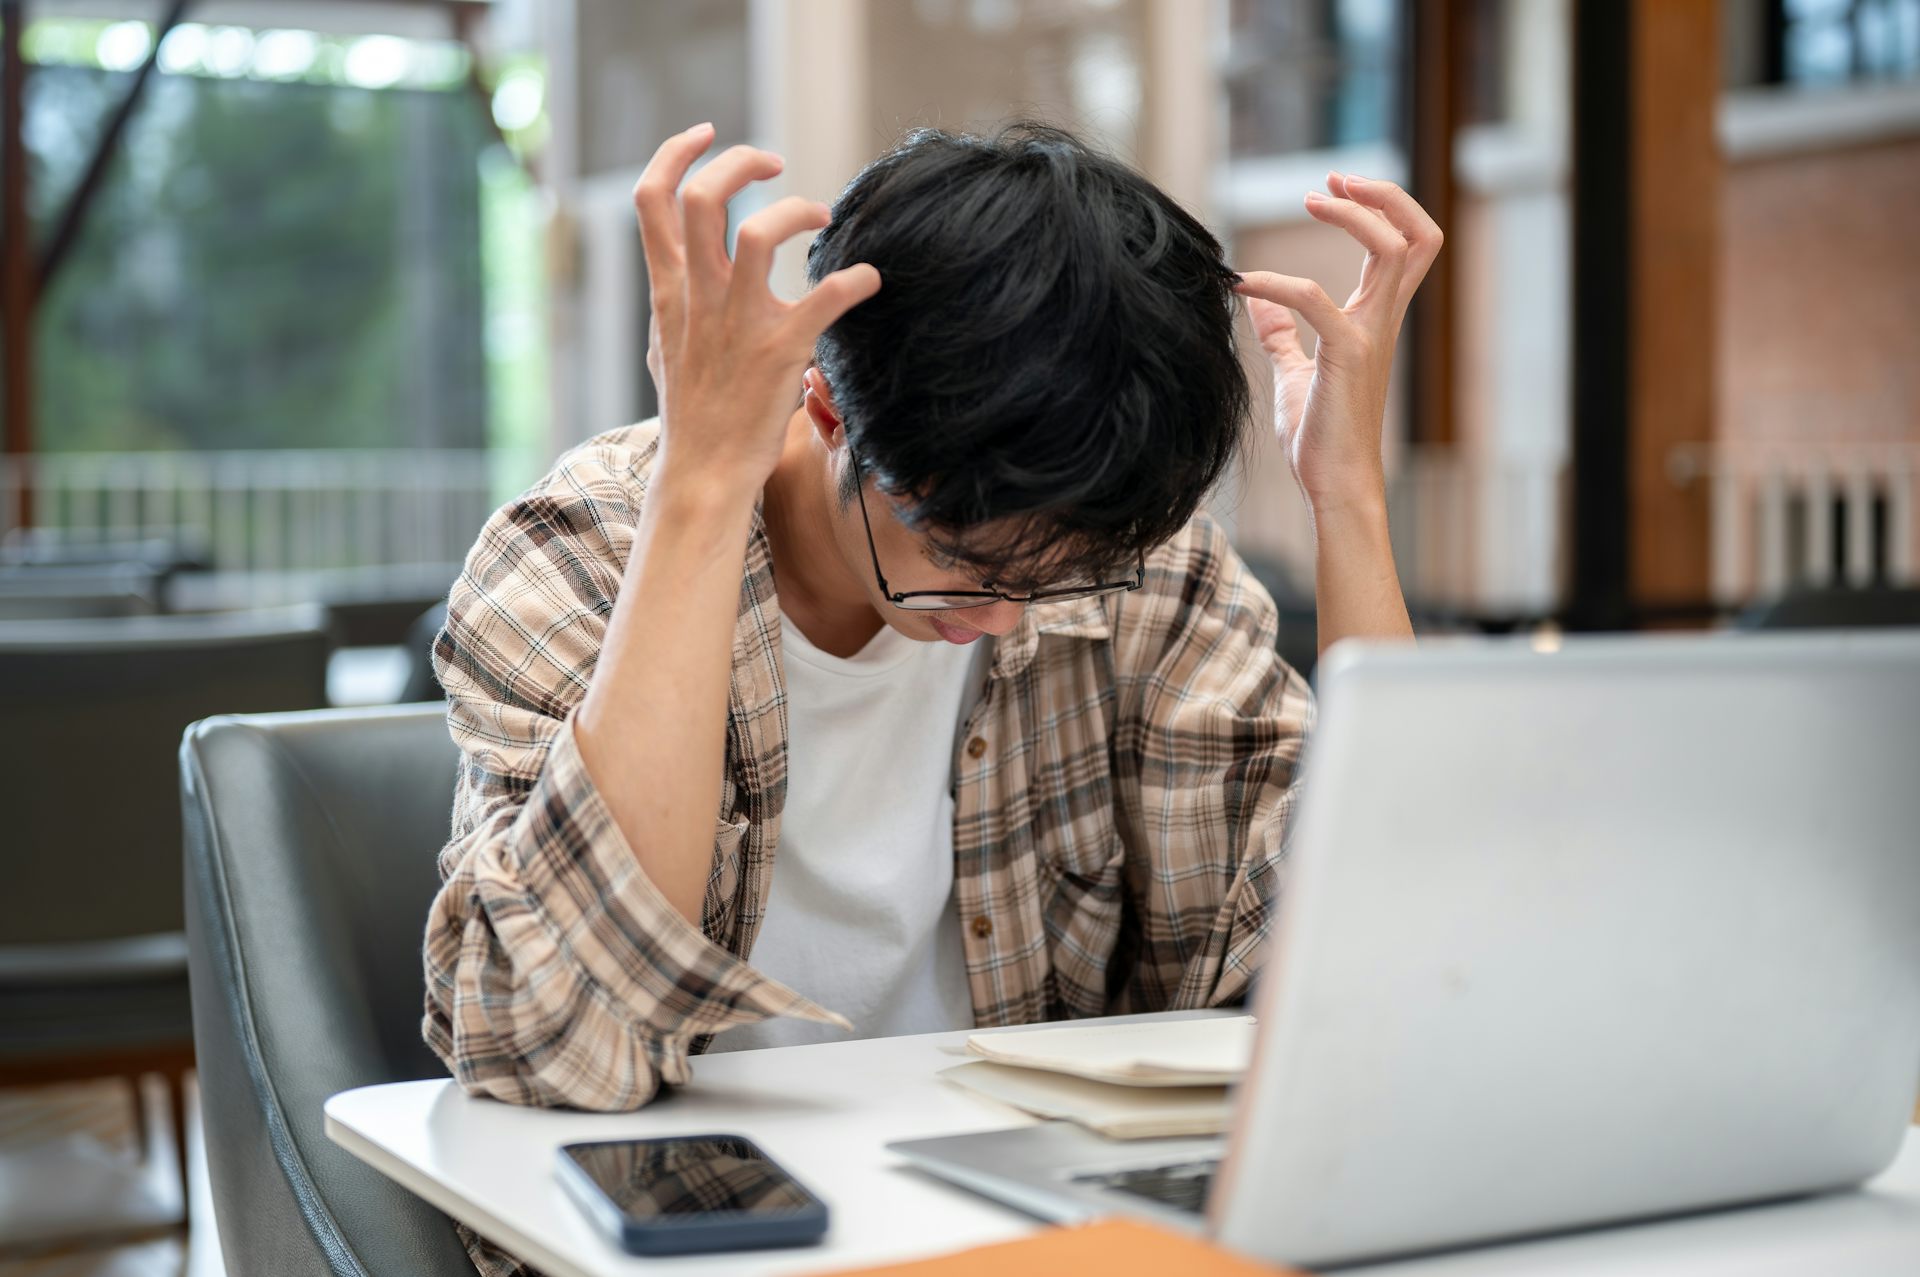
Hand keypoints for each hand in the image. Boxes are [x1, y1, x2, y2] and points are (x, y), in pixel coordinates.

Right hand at [635, 123, 880, 493]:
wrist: (702, 472)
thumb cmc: (692, 412)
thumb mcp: (665, 344)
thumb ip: (673, 299)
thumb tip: (677, 270)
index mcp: (668, 290)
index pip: (652, 200)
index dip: (676, 154)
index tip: (706, 134)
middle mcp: (697, 297)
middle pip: (702, 198)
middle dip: (739, 162)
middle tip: (774, 161)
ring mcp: (737, 323)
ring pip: (754, 232)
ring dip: (794, 210)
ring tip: (821, 215)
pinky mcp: (778, 352)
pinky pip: (823, 300)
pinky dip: (853, 281)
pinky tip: (868, 279)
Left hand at [1236, 173, 1441, 515]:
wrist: (1333, 486)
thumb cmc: (1319, 437)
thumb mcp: (1294, 373)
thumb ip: (1281, 334)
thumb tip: (1256, 302)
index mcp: (1376, 320)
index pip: (1404, 246)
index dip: (1378, 207)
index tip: (1331, 188)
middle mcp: (1383, 321)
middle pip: (1418, 236)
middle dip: (1382, 195)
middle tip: (1334, 180)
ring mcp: (1371, 337)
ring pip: (1396, 251)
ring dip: (1354, 215)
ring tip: (1311, 199)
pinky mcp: (1347, 357)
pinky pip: (1317, 300)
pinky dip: (1279, 283)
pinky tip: (1245, 284)